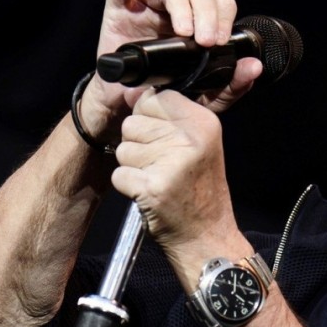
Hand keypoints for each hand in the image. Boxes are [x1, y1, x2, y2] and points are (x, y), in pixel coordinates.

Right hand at [79, 0, 262, 144]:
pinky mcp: (119, 8)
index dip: (223, 17)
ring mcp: (147, 8)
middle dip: (207, 14)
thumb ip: (230, 85)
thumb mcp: (202, 98)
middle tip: (206, 41)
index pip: (219, 6)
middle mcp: (175, 13)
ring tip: (183, 31)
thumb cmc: (162, 98)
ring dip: (181, 5)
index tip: (219, 43)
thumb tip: (255, 67)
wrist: (124, 110)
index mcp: (198, 27)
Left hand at [111, 88, 253, 291]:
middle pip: (134, 122)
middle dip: (138, 144)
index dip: (150, 119)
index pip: (155, 98)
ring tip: (159, 179)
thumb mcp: (201, 144)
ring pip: (123, 148)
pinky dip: (128, 187)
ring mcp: (172, 163)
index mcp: (203, 122)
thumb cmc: (199, 189)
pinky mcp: (154, 187)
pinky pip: (119, 173)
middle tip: (163, 165)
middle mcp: (190, 138)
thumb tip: (133, 91)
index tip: (166, 140)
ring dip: (133, 166)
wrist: (207, 236)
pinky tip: (150, 194)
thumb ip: (173, 117)